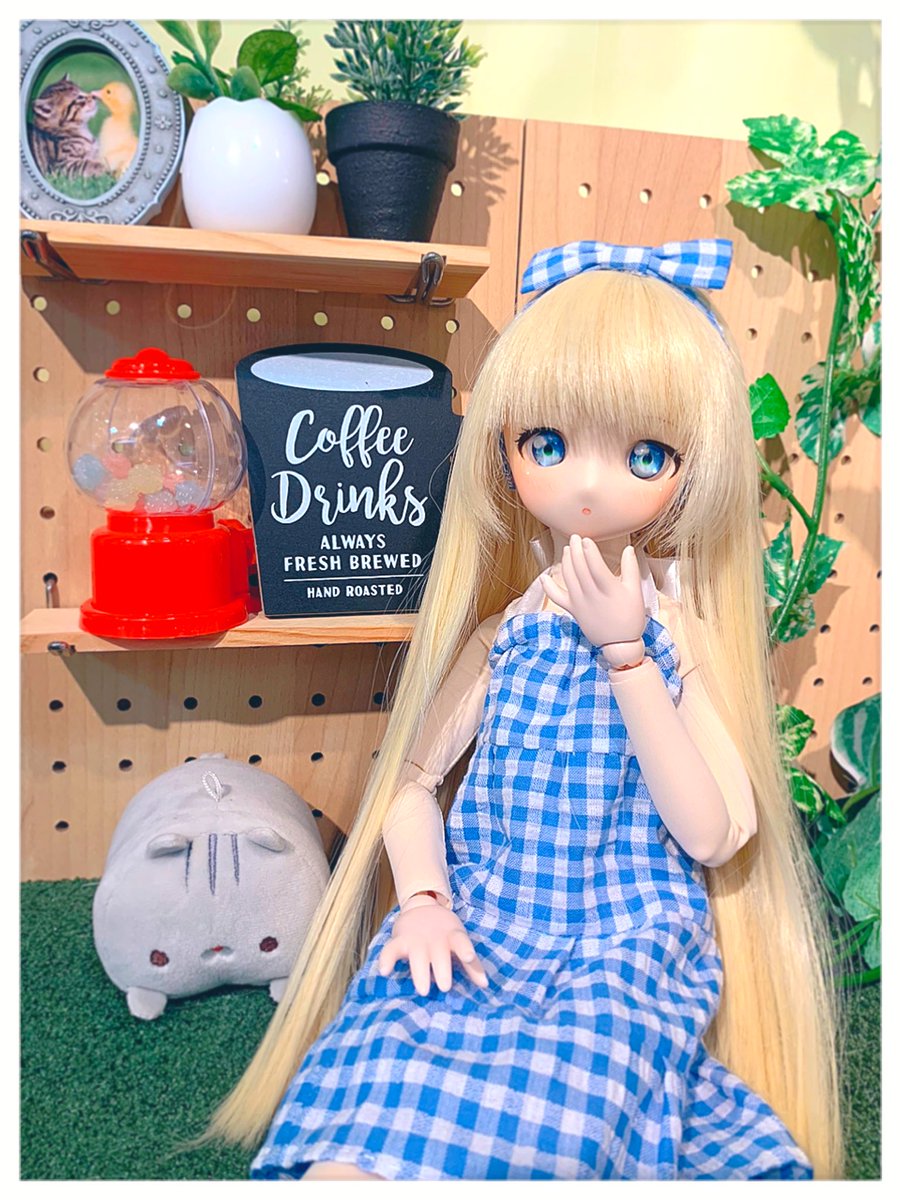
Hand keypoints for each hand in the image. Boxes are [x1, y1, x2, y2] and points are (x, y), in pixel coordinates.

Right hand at [378, 902, 487, 995]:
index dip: (465, 949)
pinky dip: (386, 959)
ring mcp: (416, 939)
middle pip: (439, 953)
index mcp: (452, 936)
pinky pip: (390, 950)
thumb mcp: (459, 943)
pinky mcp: (399, 941)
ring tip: (423, 989)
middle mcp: (435, 938)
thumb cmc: (445, 934)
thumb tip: (485, 985)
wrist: (421, 909)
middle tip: (445, 987)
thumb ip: (472, 965)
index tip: (468, 957)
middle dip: (442, 968)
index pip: (460, 941)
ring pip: (417, 955)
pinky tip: (385, 971)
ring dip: (420, 972)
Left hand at [540, 536, 645, 650]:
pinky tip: (544, 577)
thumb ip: (630, 568)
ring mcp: (579, 602)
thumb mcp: (635, 592)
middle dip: (575, 550)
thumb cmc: (630, 617)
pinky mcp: (572, 610)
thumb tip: (628, 549)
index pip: (594, 565)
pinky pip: (556, 597)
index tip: (586, 539)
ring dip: (566, 561)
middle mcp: (591, 594)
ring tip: (566, 549)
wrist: (619, 644)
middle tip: (574, 537)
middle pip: (579, 568)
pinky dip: (548, 587)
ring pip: (568, 577)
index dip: (589, 550)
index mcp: (608, 588)